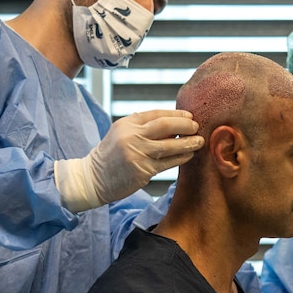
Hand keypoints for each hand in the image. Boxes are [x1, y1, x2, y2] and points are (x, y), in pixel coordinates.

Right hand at [56, 109, 203, 211]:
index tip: (190, 115)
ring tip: (199, 141)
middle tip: (197, 126)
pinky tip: (189, 155)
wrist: (93, 178)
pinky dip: (181, 158)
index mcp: (127, 123)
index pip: (157, 114)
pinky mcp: (143, 171)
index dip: (176, 114)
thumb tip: (174, 124)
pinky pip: (168, 163)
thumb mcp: (122, 133)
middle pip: (165, 125)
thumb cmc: (111, 155)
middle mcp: (132, 136)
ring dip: (188, 143)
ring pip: (170, 145)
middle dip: (185, 124)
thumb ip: (143, 127)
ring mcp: (137, 154)